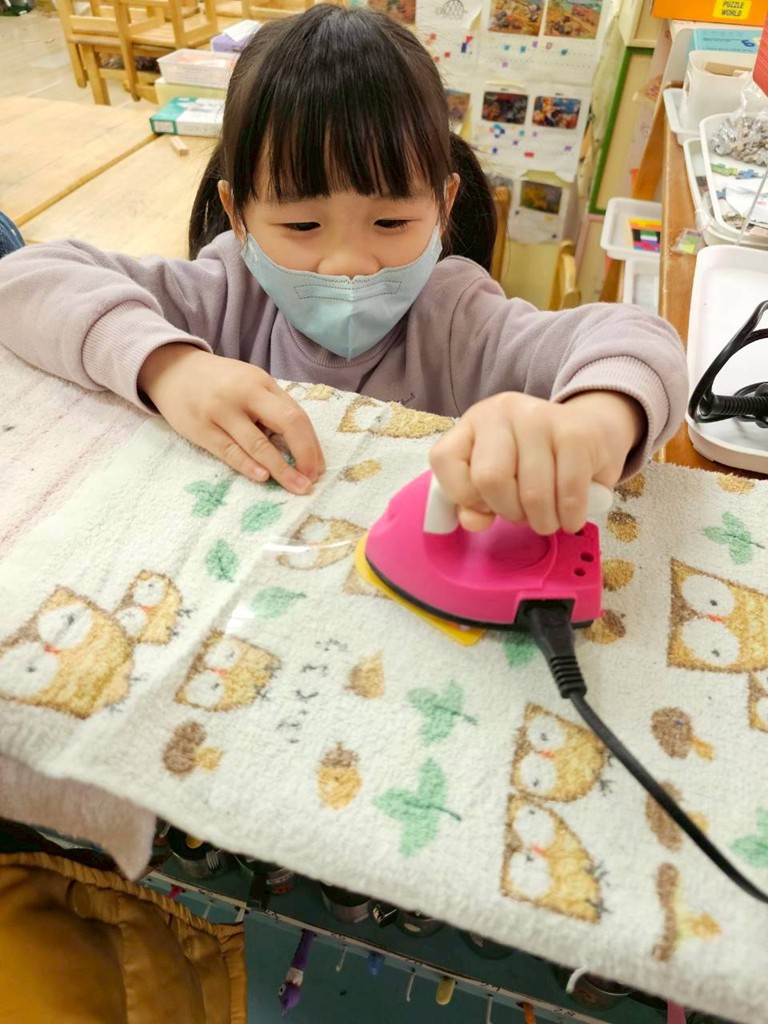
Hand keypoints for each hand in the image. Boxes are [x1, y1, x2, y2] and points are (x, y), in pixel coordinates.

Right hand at [138, 344, 324, 492]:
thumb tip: (301, 446)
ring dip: (281, 469)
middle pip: (285, 423)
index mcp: (262, 383)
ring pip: (258, 443)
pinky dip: (248, 466)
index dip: (311, 444)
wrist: (173, 371)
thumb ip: (272, 407)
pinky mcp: (200, 429)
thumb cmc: (220, 382)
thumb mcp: (249, 382)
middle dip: (304, 454)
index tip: (317, 467)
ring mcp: (221, 411)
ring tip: (296, 486)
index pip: (296, 414)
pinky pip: (229, 451)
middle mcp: (244, 394)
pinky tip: (263, 478)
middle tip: (311, 480)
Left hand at [429, 390, 644, 534]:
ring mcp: (539, 417)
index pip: (443, 459)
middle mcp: (501, 412)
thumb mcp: (498, 477)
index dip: (462, 495)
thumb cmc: (538, 462)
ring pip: (531, 493)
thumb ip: (474, 502)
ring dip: (542, 521)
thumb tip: (472, 521)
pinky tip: (570, 516)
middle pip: (489, 479)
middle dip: (508, 511)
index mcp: (472, 423)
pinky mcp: (577, 432)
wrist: (594, 429)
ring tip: (549, 517)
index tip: (485, 504)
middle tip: (524, 515)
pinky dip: (569, 517)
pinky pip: (568, 493)